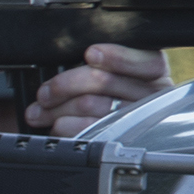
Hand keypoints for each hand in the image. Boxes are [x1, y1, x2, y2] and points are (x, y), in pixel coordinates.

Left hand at [24, 44, 171, 135]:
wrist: (122, 131)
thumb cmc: (112, 92)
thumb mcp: (114, 70)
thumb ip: (99, 63)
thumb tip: (65, 72)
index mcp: (153, 73)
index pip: (146, 62)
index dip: (117, 57)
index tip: (90, 54)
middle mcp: (150, 96)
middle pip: (105, 82)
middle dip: (65, 84)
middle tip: (45, 92)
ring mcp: (136, 119)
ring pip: (90, 104)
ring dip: (57, 108)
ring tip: (40, 111)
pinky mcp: (119, 139)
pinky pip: (89, 130)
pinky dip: (66, 126)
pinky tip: (57, 124)